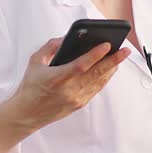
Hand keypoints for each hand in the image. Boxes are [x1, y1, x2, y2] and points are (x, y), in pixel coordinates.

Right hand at [0, 37, 130, 152]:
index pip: (81, 65)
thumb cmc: (30, 86)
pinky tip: (110, 69)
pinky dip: (104, 78)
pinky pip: (96, 89)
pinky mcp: (79, 104)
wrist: (26, 114)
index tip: (107, 44)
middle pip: (96, 73)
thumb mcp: (35, 61)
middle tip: (125, 50)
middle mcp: (68, 90)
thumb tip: (67, 38)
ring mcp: (75, 99)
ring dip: (111, 68)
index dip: (96, 54)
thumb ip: (51, 47)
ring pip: (99, 82)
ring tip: (120, 57)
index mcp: (56, 78)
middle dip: (113, 60)